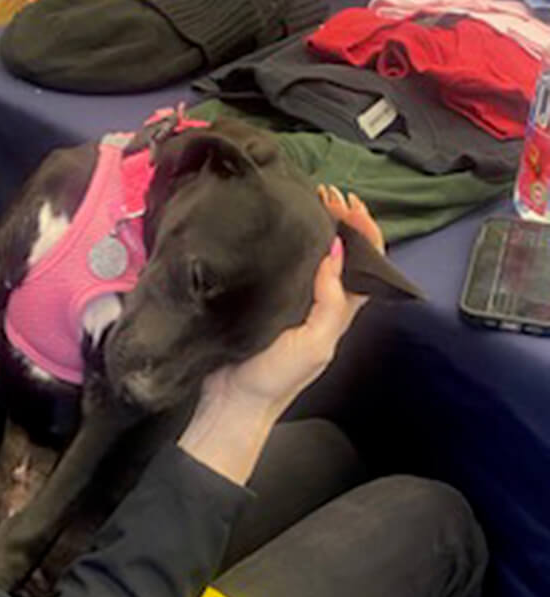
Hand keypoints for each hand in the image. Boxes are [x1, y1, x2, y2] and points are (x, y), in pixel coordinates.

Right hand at [179, 189, 376, 482]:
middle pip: (340, 255)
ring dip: (311, 228)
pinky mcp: (262, 302)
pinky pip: (281, 267)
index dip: (364, 231)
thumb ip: (332, 302)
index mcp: (338, 312)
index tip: (345, 204)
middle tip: (322, 193)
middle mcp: (319, 303)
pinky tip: (272, 229)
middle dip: (339, 221)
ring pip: (311, 258)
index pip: (366, 264)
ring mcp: (290, 303)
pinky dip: (283, 244)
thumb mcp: (315, 343)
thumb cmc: (274, 380)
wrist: (230, 404)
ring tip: (300, 201)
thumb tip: (337, 251)